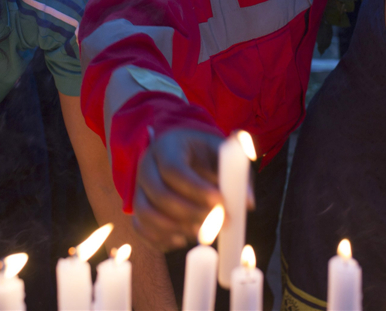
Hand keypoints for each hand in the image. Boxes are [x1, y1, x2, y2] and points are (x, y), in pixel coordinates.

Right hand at [132, 128, 225, 250]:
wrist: (182, 151)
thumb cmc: (204, 153)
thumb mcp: (221, 153)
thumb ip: (235, 175)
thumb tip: (248, 203)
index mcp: (166, 146)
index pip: (174, 169)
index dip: (197, 189)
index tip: (221, 202)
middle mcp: (146, 166)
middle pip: (158, 194)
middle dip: (190, 213)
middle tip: (216, 223)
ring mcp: (138, 187)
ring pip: (145, 213)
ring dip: (174, 228)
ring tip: (200, 233)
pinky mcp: (137, 207)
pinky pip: (140, 227)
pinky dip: (159, 238)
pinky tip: (181, 239)